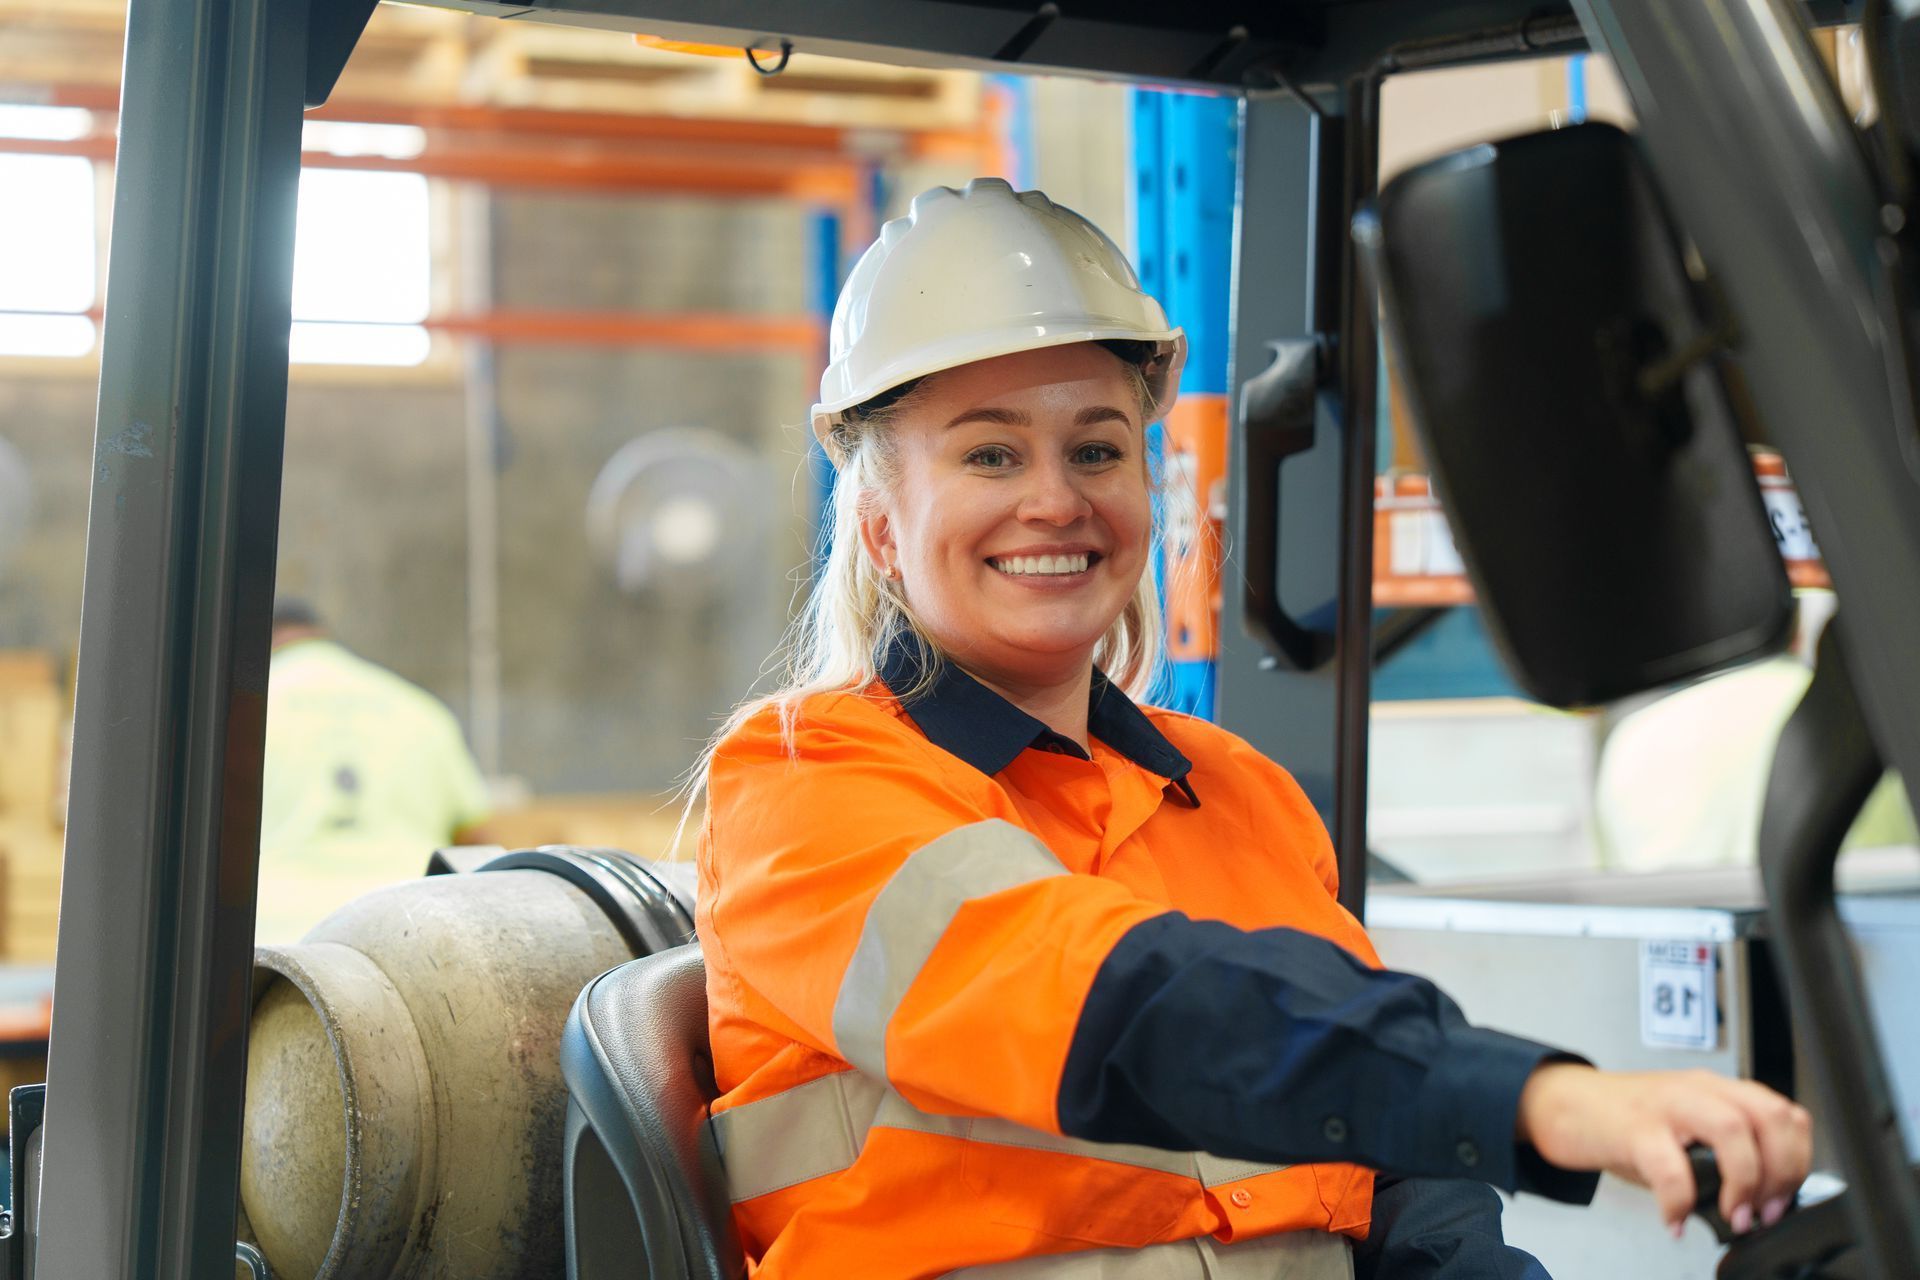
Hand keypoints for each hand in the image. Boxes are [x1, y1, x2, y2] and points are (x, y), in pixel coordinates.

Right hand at [1515, 1063, 1811, 1236]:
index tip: (1783, 1199)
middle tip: (1765, 1211)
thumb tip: (1760, 1206)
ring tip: (1732, 1215)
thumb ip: (1724, 1152)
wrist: (1562, 1103)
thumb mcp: (1683, 1128)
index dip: (1797, 1161)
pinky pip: (1670, 1168)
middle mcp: (1697, 1090)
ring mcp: (1666, 1105)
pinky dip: (1679, 1202)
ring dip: (1745, 1183)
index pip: (1784, 1114)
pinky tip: (1673, 1220)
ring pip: (1733, 1129)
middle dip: (1781, 1172)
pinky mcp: (1633, 1128)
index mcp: (1716, 1090)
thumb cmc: (1624, 1122)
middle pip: (1769, 1116)